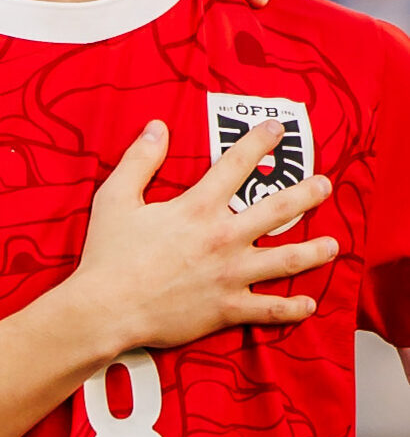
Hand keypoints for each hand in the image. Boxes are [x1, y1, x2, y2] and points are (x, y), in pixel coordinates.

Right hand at [67, 116, 334, 359]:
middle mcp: (223, 237)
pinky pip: (268, 309)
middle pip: (278, 210)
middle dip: (307, 194)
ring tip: (332, 245)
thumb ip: (139, 161)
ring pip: (286, 260)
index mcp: (198, 208)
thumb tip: (156, 127)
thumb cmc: (107, 257)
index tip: (277, 128)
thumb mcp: (115, 199)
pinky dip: (291, 309)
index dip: (259, 141)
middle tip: (324, 186)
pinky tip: (308, 305)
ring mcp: (230, 274)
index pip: (237, 164)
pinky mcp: (226, 307)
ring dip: (314, 251)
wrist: (104, 309)